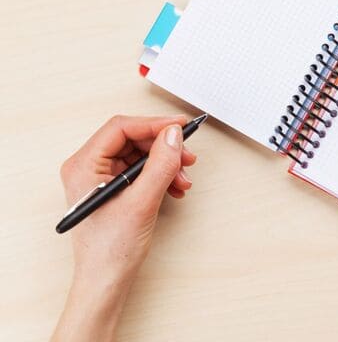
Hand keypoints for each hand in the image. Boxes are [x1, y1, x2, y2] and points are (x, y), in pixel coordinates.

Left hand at [52, 115, 196, 341]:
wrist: (106, 281)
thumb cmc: (110, 250)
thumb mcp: (141, 202)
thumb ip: (159, 165)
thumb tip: (172, 135)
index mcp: (83, 166)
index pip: (121, 129)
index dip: (154, 125)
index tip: (179, 127)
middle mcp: (88, 167)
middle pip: (132, 140)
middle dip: (163, 147)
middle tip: (186, 157)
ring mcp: (100, 178)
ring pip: (139, 155)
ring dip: (165, 163)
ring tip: (182, 179)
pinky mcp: (113, 188)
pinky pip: (141, 170)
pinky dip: (161, 175)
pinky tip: (174, 187)